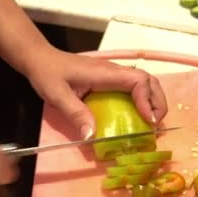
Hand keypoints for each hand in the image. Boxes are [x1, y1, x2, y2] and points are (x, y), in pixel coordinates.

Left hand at [25, 48, 167, 139]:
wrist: (39, 59)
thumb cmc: (47, 74)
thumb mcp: (57, 95)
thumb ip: (75, 113)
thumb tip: (92, 136)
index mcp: (104, 73)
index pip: (138, 80)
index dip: (147, 99)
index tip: (147, 119)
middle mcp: (113, 71)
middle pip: (148, 80)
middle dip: (158, 101)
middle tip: (156, 124)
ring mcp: (112, 74)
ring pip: (143, 83)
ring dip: (153, 101)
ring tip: (151, 122)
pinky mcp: (108, 80)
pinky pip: (132, 88)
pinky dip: (142, 101)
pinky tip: (137, 117)